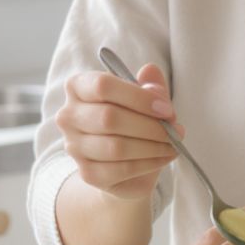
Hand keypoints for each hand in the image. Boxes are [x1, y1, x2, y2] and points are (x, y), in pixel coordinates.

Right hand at [56, 63, 184, 201]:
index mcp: (79, 87)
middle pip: (109, 117)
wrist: (124, 164)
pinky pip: (122, 169)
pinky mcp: (87, 173)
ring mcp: (75, 147)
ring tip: (173, 144)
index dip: (138, 97)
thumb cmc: (134, 121)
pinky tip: (164, 157)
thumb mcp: (146, 99)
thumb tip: (150, 71)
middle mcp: (69, 115)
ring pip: (116, 147)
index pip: (103, 85)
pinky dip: (149, 163)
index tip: (166, 108)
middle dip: (150, 125)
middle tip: (175, 129)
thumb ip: (150, 86)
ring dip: (153, 146)